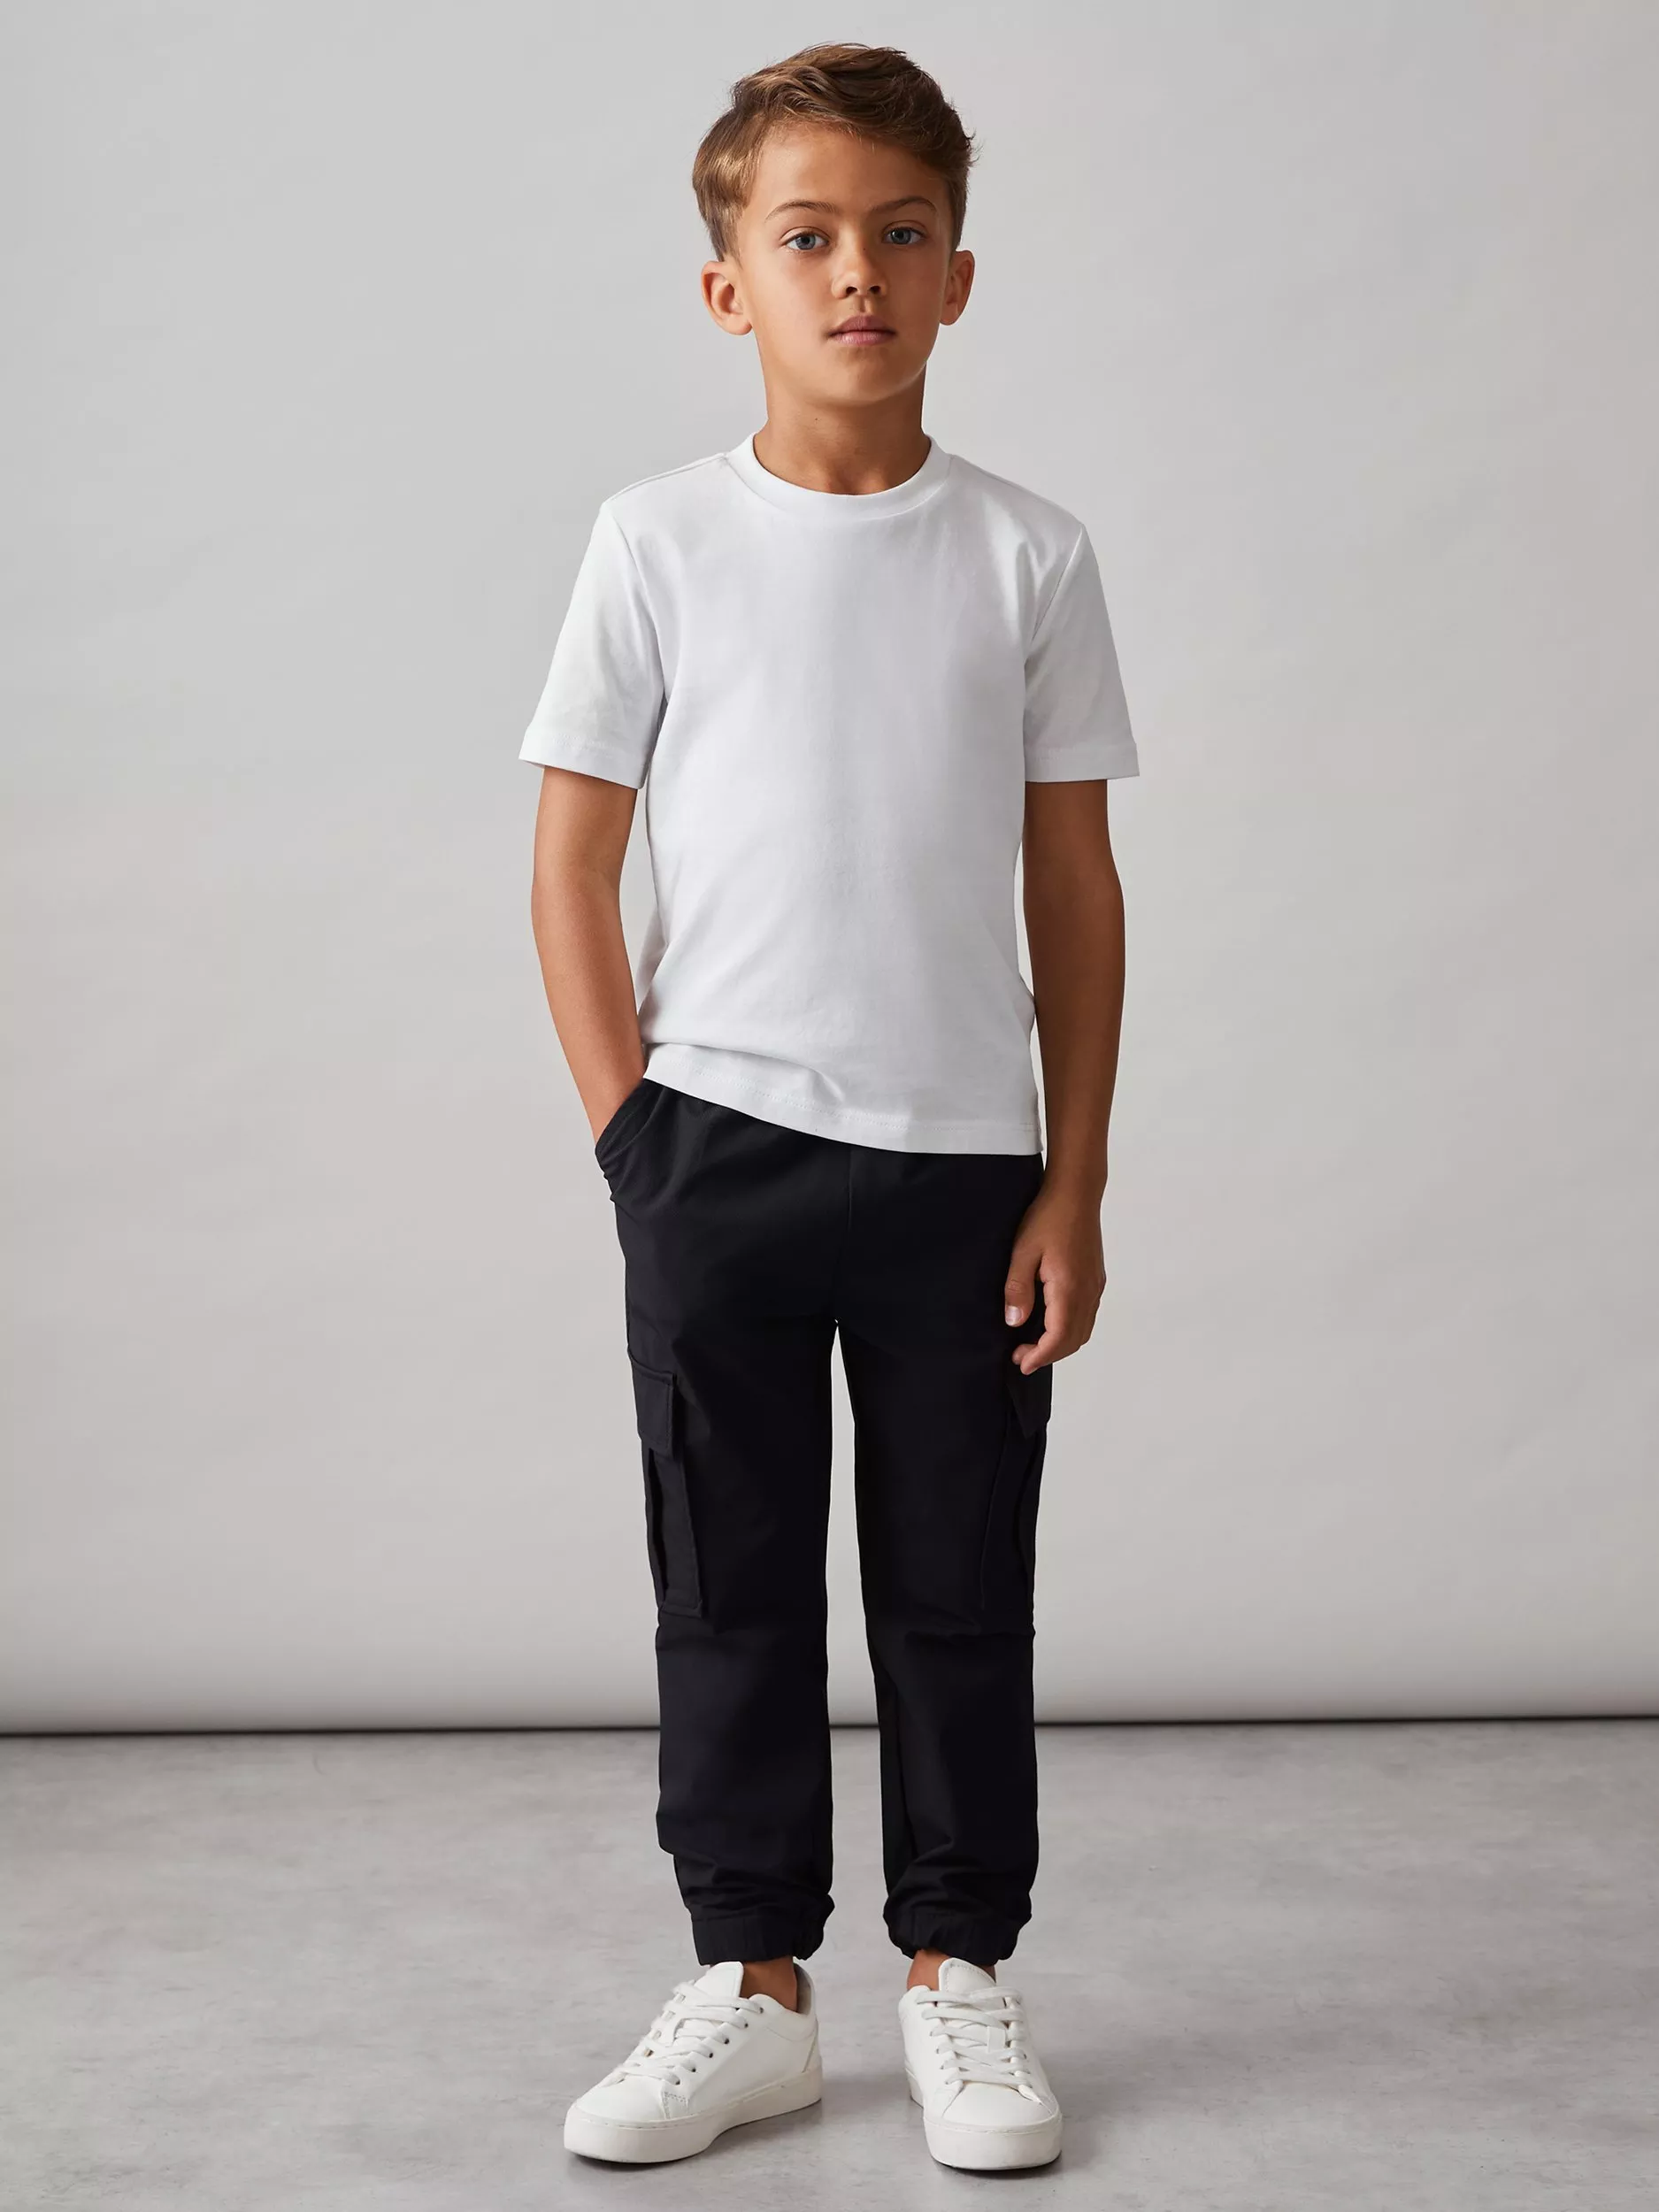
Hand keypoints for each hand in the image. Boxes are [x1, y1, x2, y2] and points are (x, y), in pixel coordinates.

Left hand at [1002, 1181, 1106, 1373]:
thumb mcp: (1022, 1252)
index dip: (1040, 1356)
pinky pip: (1087, 1316)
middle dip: (1048, 1355)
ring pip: (1084, 1330)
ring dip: (1061, 1345)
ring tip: (1034, 1345)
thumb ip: (1018, 1290)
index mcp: (1069, 1289)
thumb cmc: (1047, 1218)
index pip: (1058, 1338)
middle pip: (1074, 1341)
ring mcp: (1095, 1286)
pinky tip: (1051, 1323)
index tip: (1020, 1363)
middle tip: (1021, 1356)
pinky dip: (1071, 1330)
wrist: (1076, 1194)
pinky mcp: (1096, 1279)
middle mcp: (1088, 1292)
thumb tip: (1015, 1323)